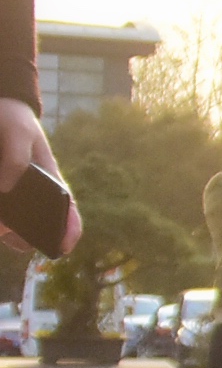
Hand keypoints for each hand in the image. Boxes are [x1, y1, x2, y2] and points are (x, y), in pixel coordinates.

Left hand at [0, 98, 75, 255]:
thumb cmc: (12, 120)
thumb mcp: (17, 132)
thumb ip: (16, 157)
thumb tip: (7, 187)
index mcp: (51, 181)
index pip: (68, 212)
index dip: (69, 232)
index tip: (62, 247)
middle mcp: (35, 195)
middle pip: (40, 226)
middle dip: (27, 236)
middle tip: (10, 233)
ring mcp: (14, 196)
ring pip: (14, 226)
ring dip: (7, 231)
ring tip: (0, 226)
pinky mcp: (1, 197)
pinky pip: (3, 218)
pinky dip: (1, 224)